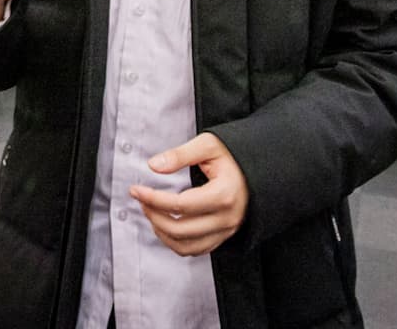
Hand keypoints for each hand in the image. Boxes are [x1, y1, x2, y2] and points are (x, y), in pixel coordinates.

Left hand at [129, 133, 248, 256]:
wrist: (260, 169)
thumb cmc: (234, 155)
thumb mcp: (209, 145)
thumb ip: (180, 154)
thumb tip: (153, 165)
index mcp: (224, 195)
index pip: (180, 205)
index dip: (153, 199)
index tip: (136, 190)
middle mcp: (227, 218)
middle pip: (179, 229)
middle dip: (153, 215)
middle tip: (141, 200)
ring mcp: (227, 230)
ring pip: (185, 246)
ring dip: (162, 232)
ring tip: (151, 212)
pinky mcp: (224, 236)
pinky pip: (195, 250)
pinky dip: (175, 242)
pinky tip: (165, 225)